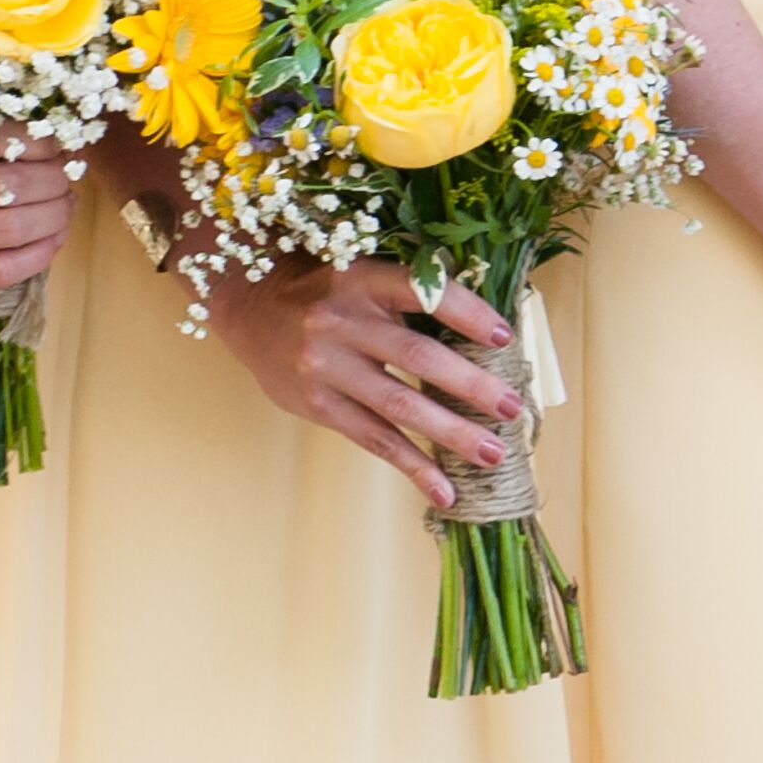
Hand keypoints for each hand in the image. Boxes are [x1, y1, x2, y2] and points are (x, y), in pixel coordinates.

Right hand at [0, 100, 77, 300]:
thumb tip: (61, 139)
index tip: (60, 144)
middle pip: (13, 188)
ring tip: (66, 203)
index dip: (45, 144)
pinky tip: (54, 236)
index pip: (2, 140)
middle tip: (69, 175)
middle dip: (57, 180)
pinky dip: (41, 253)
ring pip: (14, 230)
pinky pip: (3, 270)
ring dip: (57, 215)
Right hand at [208, 258, 529, 508]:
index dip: (468, 314)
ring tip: (493, 454)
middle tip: (514, 407)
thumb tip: (486, 335)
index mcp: (364, 279)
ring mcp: (327, 367)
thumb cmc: (325, 288)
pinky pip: (373, 438)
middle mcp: (343, 322)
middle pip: (418, 356)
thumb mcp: (364, 274)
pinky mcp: (317, 404)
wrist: (249, 304)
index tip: (506, 337)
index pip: (425, 293)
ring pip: (399, 406)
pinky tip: (444, 489)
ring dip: (452, 433)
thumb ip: (411, 296)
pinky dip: (412, 465)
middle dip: (472, 385)